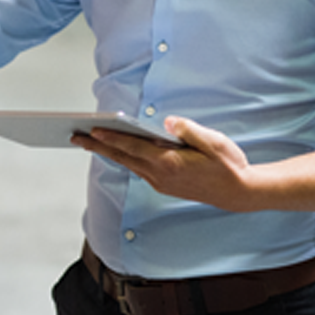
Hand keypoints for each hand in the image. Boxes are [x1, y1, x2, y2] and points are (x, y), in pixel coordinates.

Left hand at [72, 116, 260, 211]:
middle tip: (75, 136)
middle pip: (123, 158)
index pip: (133, 148)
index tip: (92, 129)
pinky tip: (117, 150)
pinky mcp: (165, 185)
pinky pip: (138, 169)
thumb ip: (188, 129)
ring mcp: (162, 183)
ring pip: (128, 164)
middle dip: (97, 146)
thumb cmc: (228, 164)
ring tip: (90, 141)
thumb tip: (166, 121)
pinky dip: (124, 158)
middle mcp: (161, 176)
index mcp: (170, 163)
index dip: (111, 137)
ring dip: (108, 152)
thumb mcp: (213, 141)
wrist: (239, 192)